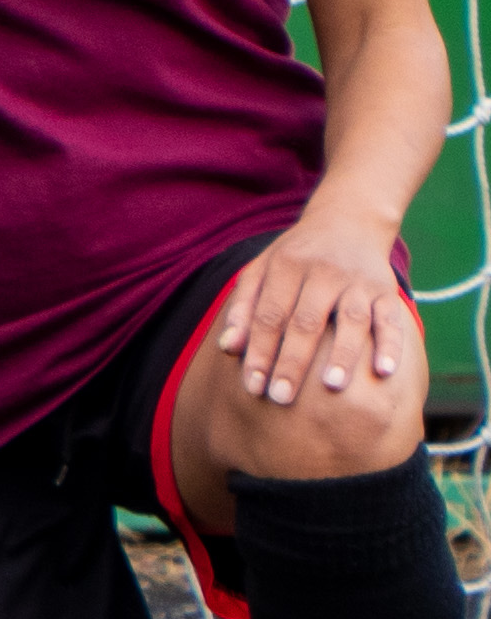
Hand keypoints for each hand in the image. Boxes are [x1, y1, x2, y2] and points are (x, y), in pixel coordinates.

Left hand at [211, 202, 415, 413]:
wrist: (348, 220)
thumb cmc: (295, 255)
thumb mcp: (262, 270)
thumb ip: (243, 307)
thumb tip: (227, 348)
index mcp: (285, 268)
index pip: (268, 315)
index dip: (259, 351)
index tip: (252, 386)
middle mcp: (321, 273)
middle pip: (305, 322)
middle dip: (292, 361)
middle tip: (281, 398)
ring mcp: (357, 281)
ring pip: (350, 319)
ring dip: (342, 354)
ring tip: (331, 387)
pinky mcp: (387, 290)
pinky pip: (391, 318)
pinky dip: (390, 344)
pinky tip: (383, 371)